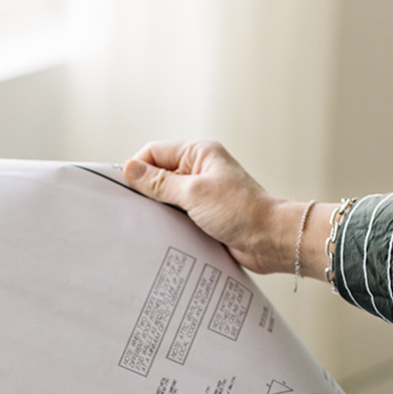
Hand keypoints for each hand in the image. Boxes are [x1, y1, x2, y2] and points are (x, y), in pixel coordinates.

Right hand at [123, 140, 332, 278]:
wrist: (270, 240)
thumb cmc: (241, 211)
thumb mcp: (193, 194)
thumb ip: (159, 183)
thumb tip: (130, 169)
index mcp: (198, 154)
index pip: (154, 153)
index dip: (137, 168)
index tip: (122, 189)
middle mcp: (199, 170)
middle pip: (158, 175)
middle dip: (144, 192)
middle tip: (130, 210)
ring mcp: (202, 194)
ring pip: (166, 198)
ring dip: (157, 211)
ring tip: (146, 224)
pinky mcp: (204, 216)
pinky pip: (177, 216)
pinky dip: (168, 224)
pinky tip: (160, 235)